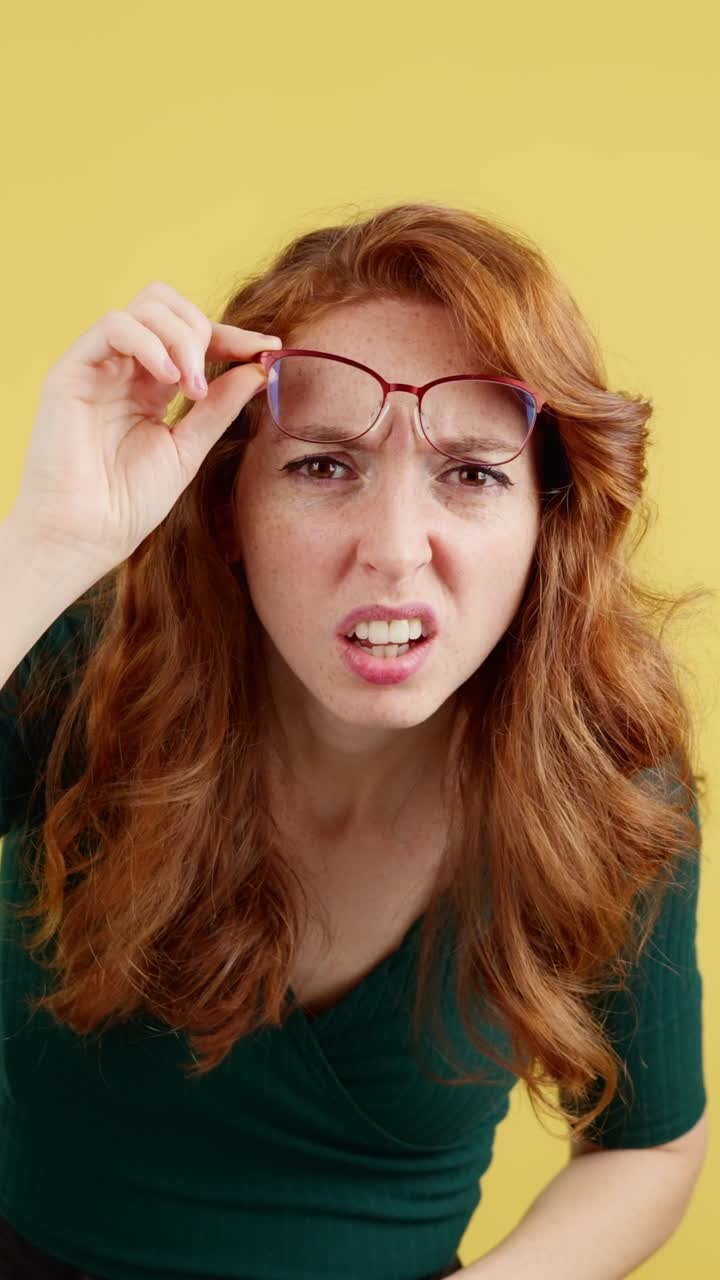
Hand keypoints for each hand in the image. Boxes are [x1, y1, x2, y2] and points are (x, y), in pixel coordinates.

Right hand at [11, 279, 280, 574]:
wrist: (87, 535)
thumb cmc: (129, 502)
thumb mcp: (188, 449)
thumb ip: (219, 407)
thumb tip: (259, 368)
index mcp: (150, 386)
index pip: (193, 338)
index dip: (234, 337)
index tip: (270, 347)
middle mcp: (124, 368)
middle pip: (167, 306)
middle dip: (204, 330)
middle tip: (214, 376)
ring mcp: (98, 366)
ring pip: (146, 308)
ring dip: (182, 338)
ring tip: (191, 387)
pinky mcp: (72, 370)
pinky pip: (114, 325)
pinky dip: (150, 342)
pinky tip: (170, 378)